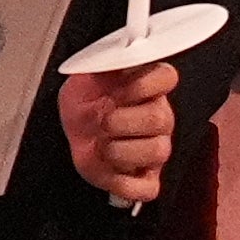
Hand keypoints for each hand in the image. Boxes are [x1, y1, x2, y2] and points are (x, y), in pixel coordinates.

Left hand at [61, 56, 180, 207]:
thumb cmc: (86, 98)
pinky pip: (147, 189)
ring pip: (158, 152)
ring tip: (104, 146)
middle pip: (161, 118)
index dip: (143, 84)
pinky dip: (124, 183)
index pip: (167, 77)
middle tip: (102, 121)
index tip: (120, 89)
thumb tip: (115, 49)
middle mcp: (160, 118)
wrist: (72, 126)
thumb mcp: (88, 72)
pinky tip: (109, 168)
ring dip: (121, 151)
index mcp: (150, 87)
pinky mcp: (144, 178)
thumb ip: (104, 59)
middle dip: (122, 121)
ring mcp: (156, 149)